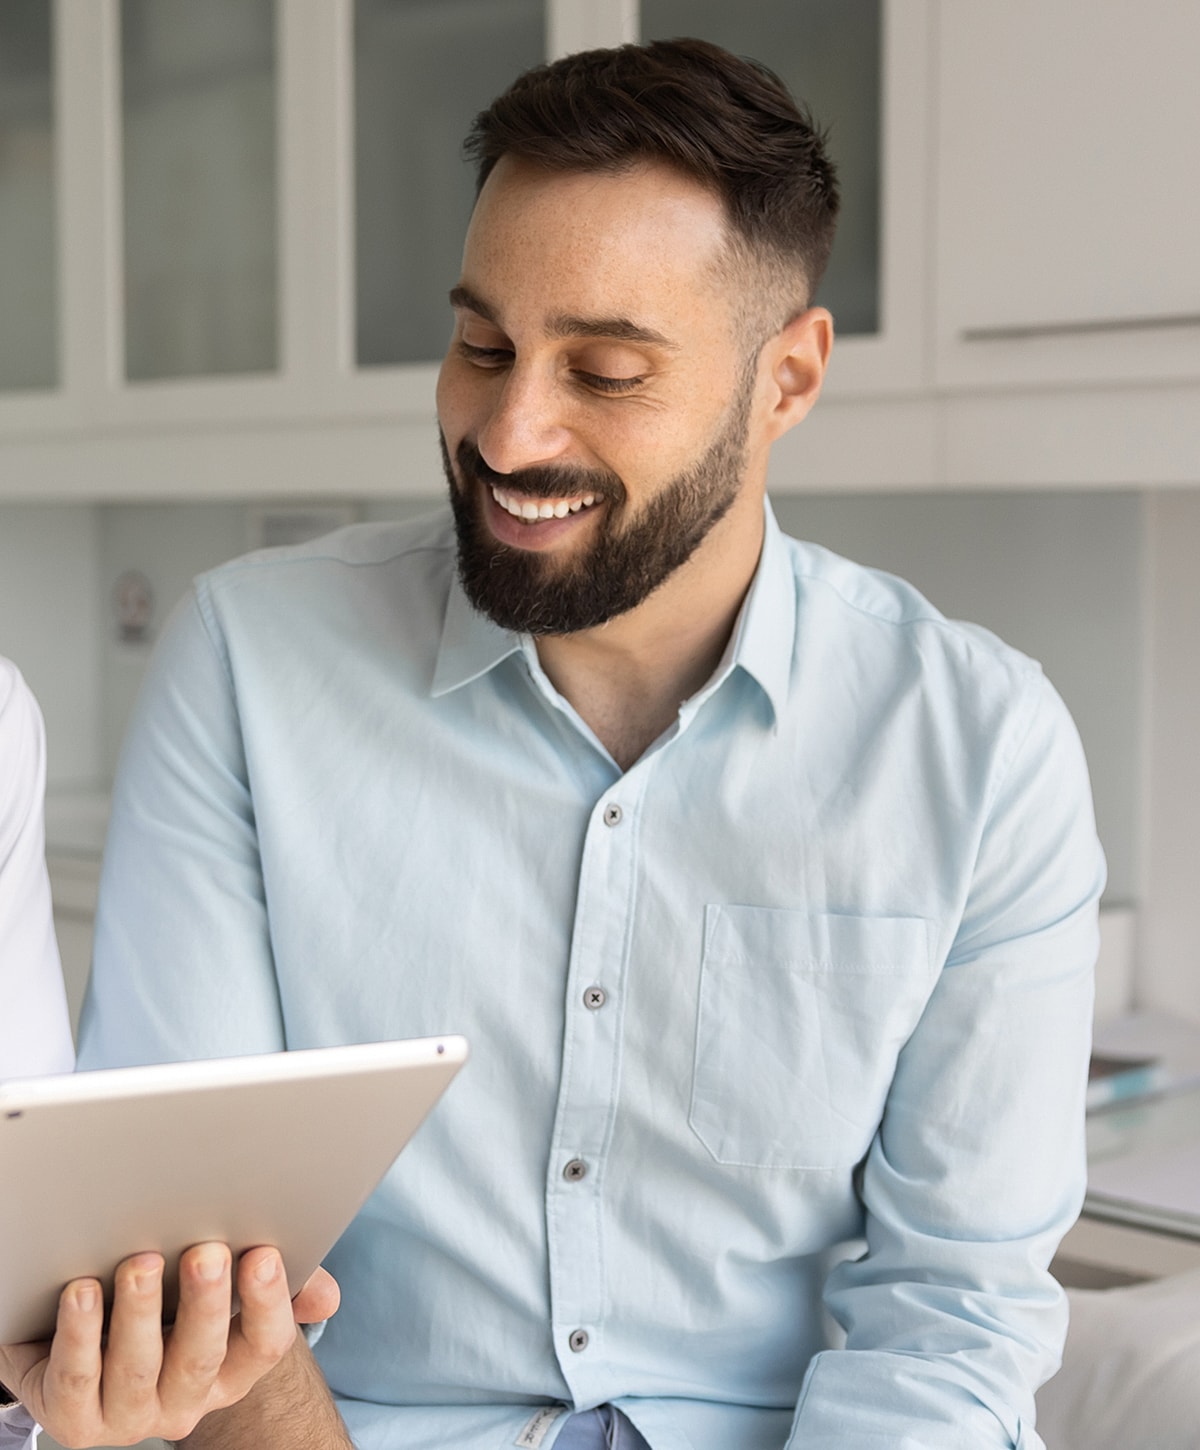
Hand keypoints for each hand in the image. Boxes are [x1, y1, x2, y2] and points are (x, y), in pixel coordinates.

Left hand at [0, 1244, 338, 1447]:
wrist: (78, 1338)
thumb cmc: (164, 1302)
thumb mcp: (220, 1290)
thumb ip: (274, 1285)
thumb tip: (327, 1298)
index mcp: (231, 1369)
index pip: (264, 1345)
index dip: (268, 1302)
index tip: (263, 1252)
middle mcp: (184, 1402)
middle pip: (202, 1358)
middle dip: (205, 1305)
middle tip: (206, 1252)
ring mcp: (127, 1417)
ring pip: (136, 1370)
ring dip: (139, 1314)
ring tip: (139, 1262)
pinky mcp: (72, 1420)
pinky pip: (76, 1380)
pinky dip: (80, 1335)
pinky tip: (81, 1291)